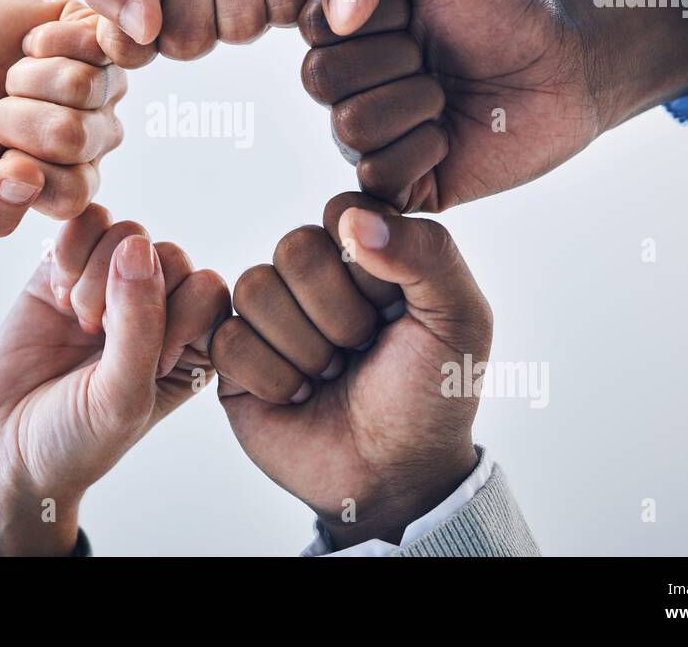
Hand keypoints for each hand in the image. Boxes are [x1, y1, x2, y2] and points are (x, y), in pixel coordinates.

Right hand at [0, 0, 124, 235]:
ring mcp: (106, 86)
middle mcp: (97, 137)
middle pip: (75, 136)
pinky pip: (97, 42)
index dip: (23, 169)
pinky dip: (47, 40)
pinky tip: (30, 45)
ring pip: (83, 86)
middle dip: (17, 118)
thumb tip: (28, 183)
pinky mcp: (101, 37)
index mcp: (71, 181)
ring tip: (11, 78)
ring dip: (28, 77)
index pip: (73, 193)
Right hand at [0, 206, 229, 555]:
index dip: (176, 312)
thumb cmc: (77, 439)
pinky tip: (57, 288)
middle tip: (95, 334)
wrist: (6, 450)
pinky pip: (85, 223)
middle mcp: (158, 309)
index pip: (207, 289)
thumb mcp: (121, 395)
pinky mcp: (67, 268)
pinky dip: (71, 247)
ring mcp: (112, 284)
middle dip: (128, 290)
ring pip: (127, 232)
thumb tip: (139, 245)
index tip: (146, 361)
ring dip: (97, 270)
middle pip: (168, 254)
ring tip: (76, 314)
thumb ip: (139, 324)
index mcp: (191, 344)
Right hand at [210, 192, 488, 547]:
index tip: (394, 308)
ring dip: (305, 349)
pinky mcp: (234, 357)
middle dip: (338, 314)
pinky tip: (299, 397)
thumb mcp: (459, 319)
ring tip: (331, 376)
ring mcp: (269, 314)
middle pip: (293, 247)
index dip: (367, 266)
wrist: (396, 476)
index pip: (341, 211)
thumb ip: (427, 252)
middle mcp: (311, 274)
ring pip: (254, 289)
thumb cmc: (431, 394)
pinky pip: (228, 339)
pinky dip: (273, 378)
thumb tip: (353, 221)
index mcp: (364, 251)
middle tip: (360, 350)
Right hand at [304, 0, 687, 211]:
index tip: (414, 5)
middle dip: (393, 58)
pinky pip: (377, 176)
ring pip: (349, 129)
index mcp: (344, 28)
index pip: (313, 26)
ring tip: (448, 92)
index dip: (371, 14)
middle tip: (435, 52)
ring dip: (415, 102)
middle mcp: (349, 84)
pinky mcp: (401, 184)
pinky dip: (423, 150)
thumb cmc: (503, 2)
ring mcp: (371, 136)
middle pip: (321, 80)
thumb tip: (336, 18)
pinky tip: (450, 134)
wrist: (568, 64)